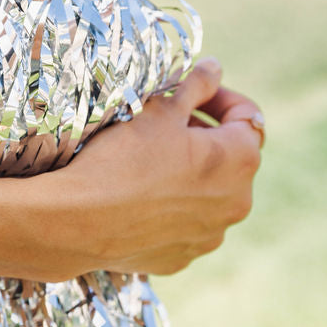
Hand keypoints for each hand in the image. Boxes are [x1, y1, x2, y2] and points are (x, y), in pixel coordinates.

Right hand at [10, 58, 261, 281]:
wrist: (78, 222)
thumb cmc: (122, 159)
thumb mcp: (158, 111)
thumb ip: (195, 86)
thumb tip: (214, 68)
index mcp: (241, 159)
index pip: (248, 116)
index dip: (220, 98)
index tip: (192, 93)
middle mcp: (238, 202)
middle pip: (230, 160)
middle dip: (203, 140)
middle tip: (163, 128)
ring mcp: (210, 236)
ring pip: (208, 197)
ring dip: (189, 178)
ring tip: (149, 166)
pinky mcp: (182, 258)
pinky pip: (183, 227)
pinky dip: (170, 212)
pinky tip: (139, 201)